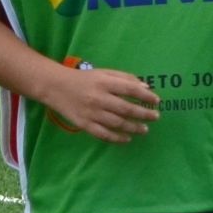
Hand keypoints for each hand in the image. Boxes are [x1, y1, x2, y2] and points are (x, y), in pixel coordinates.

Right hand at [43, 64, 158, 143]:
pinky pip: (104, 134)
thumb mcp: (104, 73)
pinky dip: (117, 138)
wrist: (56, 87)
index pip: (130, 90)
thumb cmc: (84, 79)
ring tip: (144, 129)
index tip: (156, 101)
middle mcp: (99, 98)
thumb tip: (146, 87)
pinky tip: (127, 139)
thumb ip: (124, 78)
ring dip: (134, 128)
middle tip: (155, 117)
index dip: (145, 96)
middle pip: (126, 109)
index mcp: (104, 83)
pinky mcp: (84, 124)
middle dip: (144, 114)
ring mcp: (91, 113)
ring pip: (117, 123)